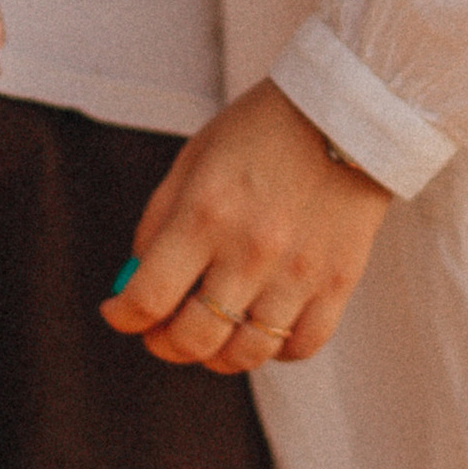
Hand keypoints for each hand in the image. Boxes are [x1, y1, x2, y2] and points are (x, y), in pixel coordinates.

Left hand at [102, 79, 390, 371]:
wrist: (348, 114)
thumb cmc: (262, 130)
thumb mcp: (194, 157)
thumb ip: (160, 219)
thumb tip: (136, 279)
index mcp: (206, 213)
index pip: (148, 298)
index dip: (123, 317)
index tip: (119, 313)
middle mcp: (250, 251)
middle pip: (194, 339)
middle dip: (165, 344)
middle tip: (162, 331)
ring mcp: (298, 272)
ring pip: (246, 354)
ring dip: (217, 354)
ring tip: (212, 332)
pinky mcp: (338, 283)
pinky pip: (300, 346)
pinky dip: (275, 349)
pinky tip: (262, 326)